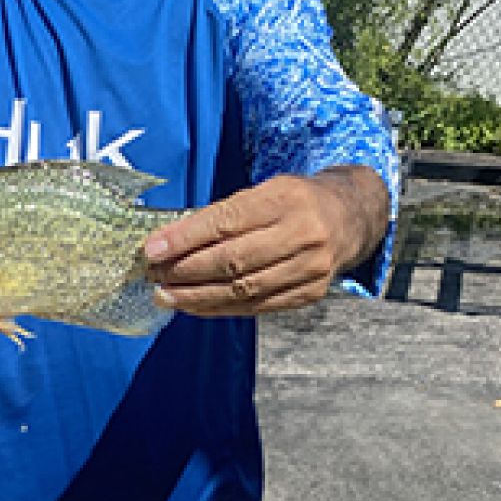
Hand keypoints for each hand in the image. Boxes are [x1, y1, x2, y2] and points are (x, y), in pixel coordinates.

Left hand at [143, 168, 388, 317]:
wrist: (349, 217)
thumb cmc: (292, 202)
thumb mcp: (261, 192)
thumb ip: (219, 215)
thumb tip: (167, 242)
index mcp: (285, 199)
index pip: (226, 221)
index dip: (185, 238)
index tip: (151, 250)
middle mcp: (302, 234)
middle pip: (233, 259)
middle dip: (185, 271)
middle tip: (154, 275)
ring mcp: (310, 267)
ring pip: (243, 289)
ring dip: (197, 296)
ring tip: (166, 295)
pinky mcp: (309, 293)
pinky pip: (257, 306)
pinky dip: (219, 308)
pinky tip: (194, 306)